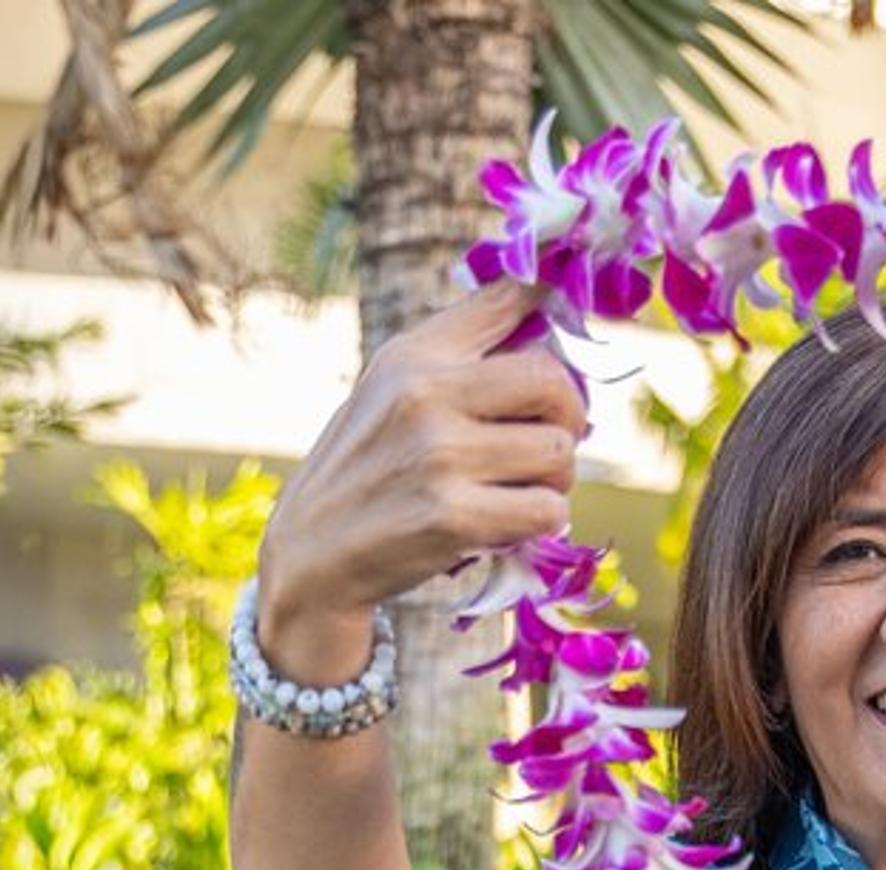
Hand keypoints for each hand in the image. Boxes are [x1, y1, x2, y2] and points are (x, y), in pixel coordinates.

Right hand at [255, 279, 588, 673]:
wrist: (312, 556)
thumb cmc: (369, 471)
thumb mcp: (392, 391)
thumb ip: (460, 357)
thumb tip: (549, 312)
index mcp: (414, 353)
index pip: (508, 296)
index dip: (558, 299)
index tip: (574, 322)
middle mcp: (424, 393)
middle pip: (553, 379)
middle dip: (569, 417)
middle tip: (547, 443)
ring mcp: (438, 454)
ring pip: (558, 451)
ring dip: (554, 479)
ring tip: (516, 490)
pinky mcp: (452, 515)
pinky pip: (547, 509)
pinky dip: (541, 522)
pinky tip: (508, 524)